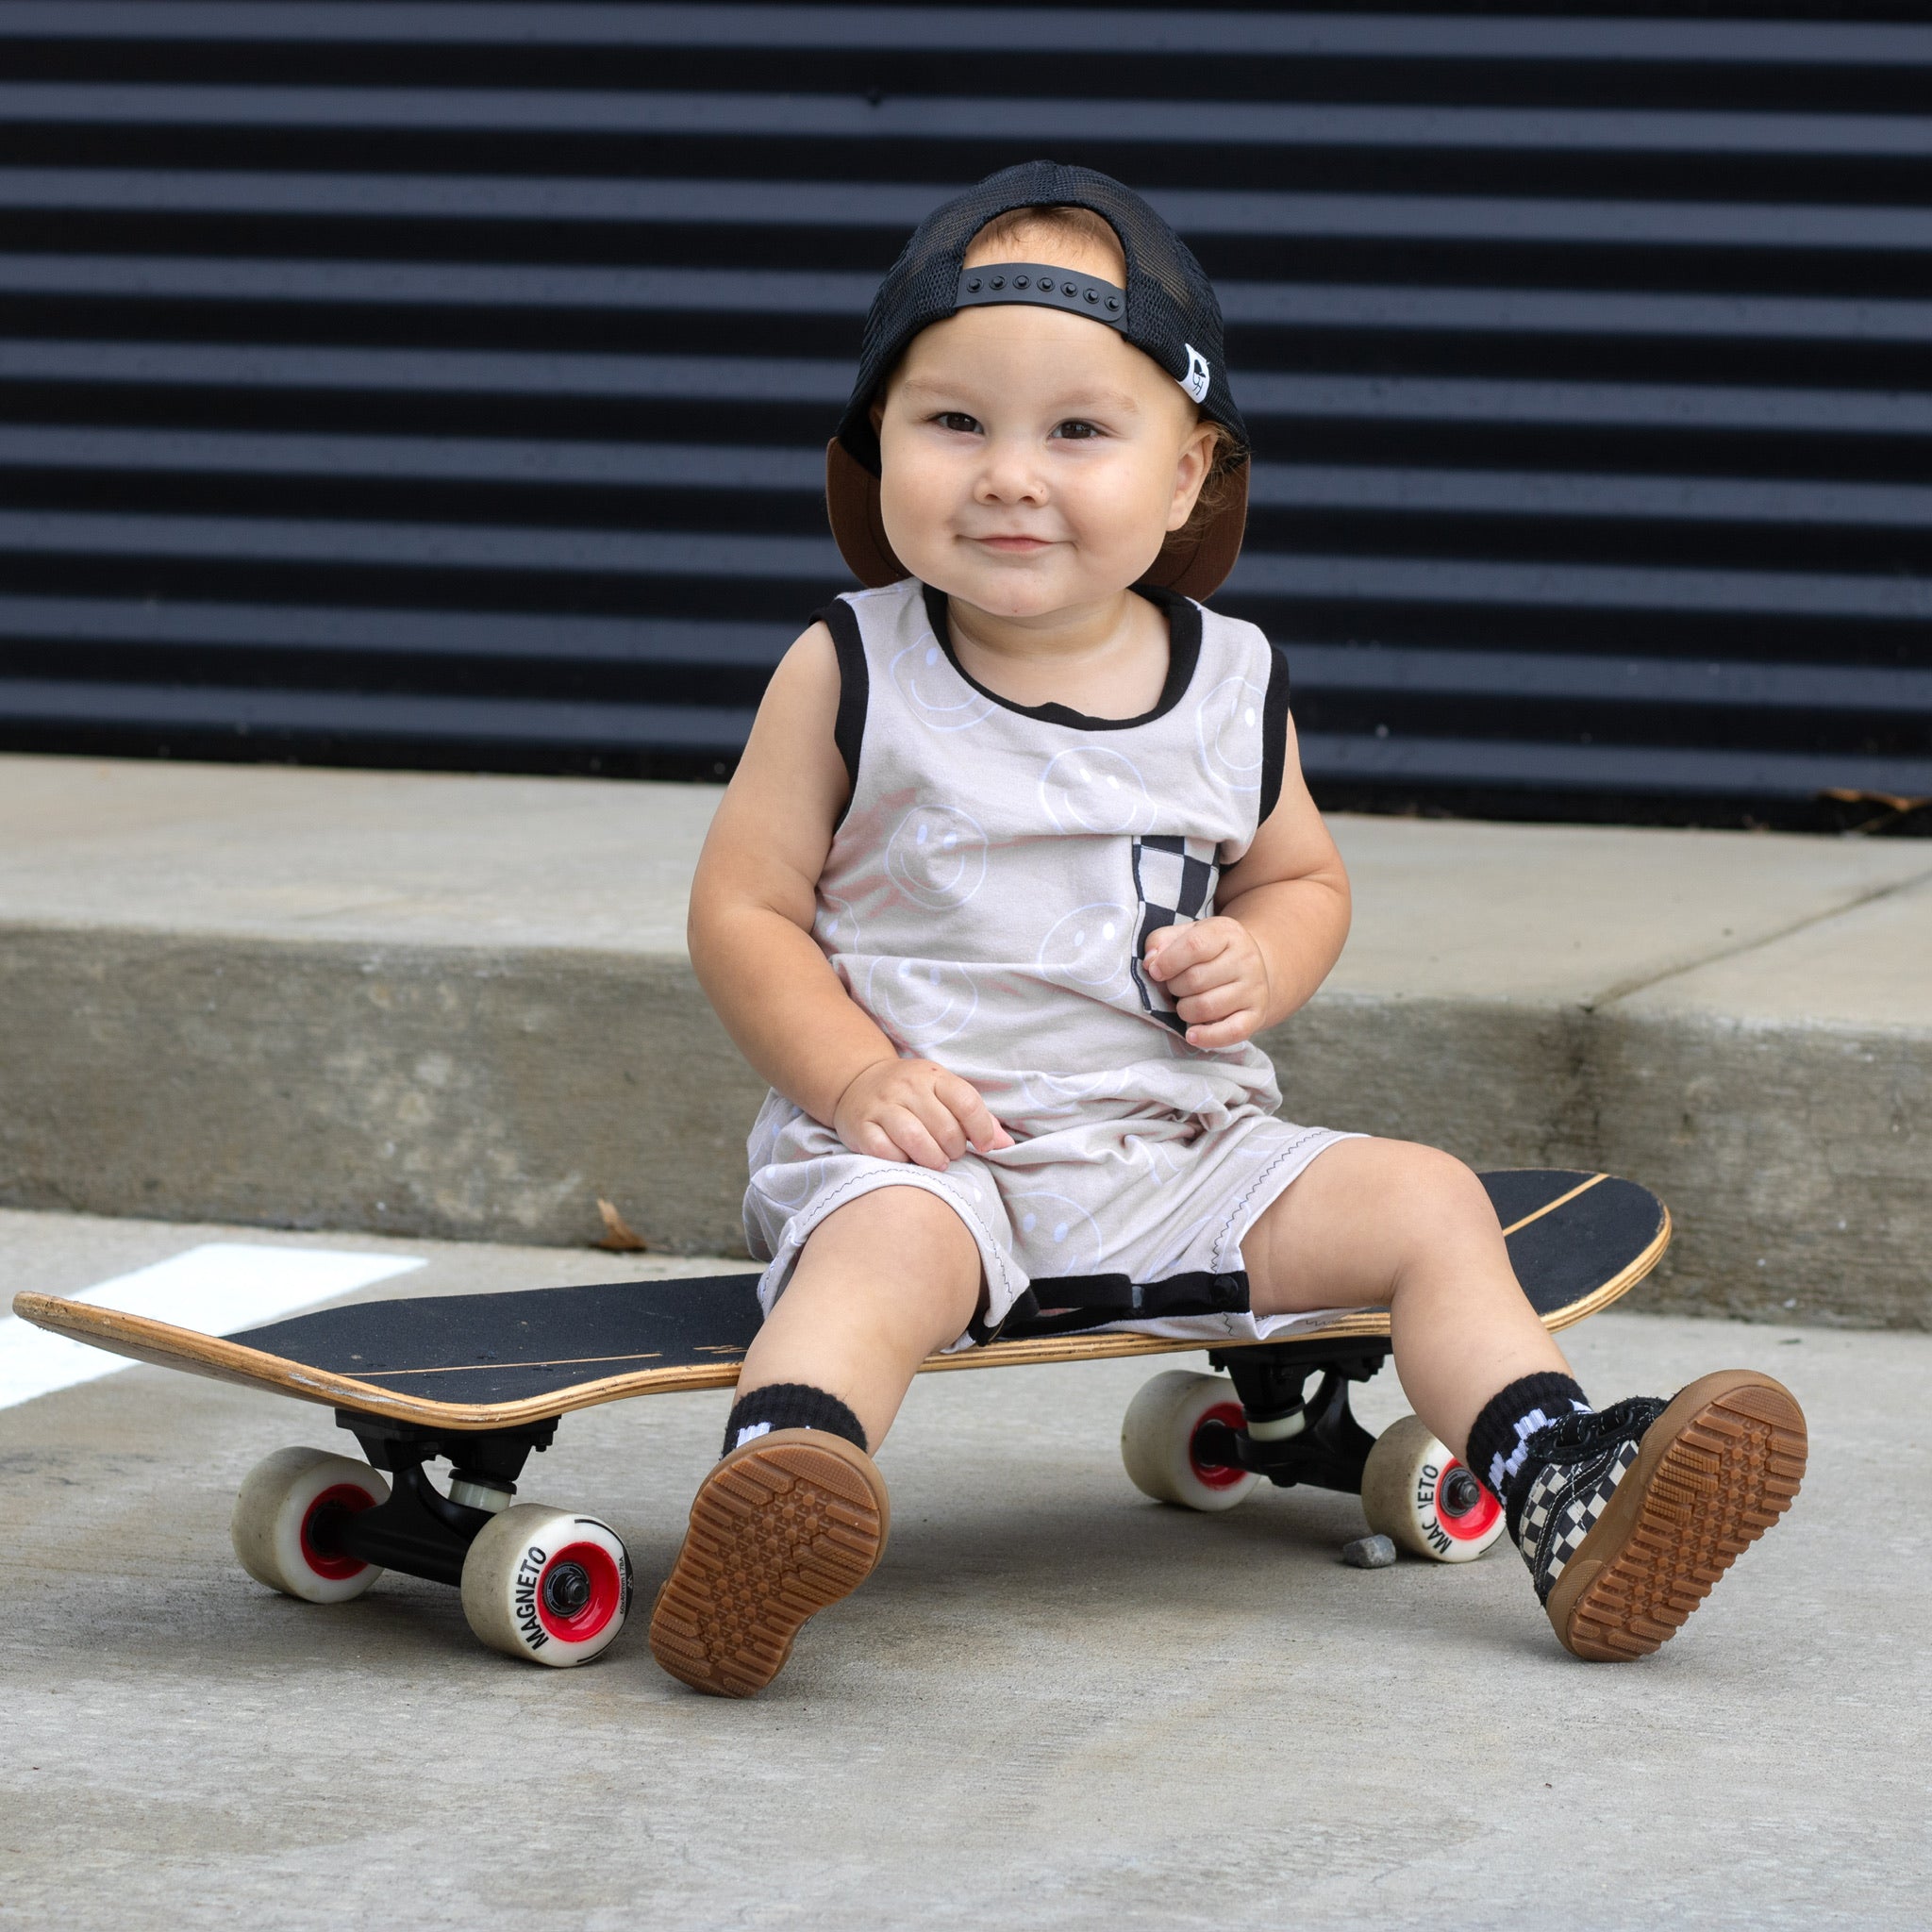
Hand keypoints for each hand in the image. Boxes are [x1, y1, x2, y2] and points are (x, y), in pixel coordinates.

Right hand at [831, 1058, 1014, 1169]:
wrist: (858, 1081)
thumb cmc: (912, 1094)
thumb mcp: (944, 1093)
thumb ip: (976, 1117)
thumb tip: (1007, 1144)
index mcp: (934, 1076)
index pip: (967, 1102)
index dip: (982, 1130)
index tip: (982, 1146)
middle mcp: (907, 1087)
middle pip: (945, 1128)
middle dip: (955, 1149)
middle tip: (951, 1154)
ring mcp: (882, 1106)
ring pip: (915, 1139)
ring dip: (933, 1159)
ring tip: (936, 1162)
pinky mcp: (861, 1126)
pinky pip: (885, 1152)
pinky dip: (901, 1162)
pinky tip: (906, 1160)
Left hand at [1142, 917, 1271, 1048]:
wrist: (1249, 969)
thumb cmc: (1209, 952)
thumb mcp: (1187, 935)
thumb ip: (1162, 941)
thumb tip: (1151, 963)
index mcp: (1226, 933)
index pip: (1194, 946)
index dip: (1168, 962)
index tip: (1156, 972)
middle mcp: (1246, 959)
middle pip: (1196, 979)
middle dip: (1174, 987)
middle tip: (1174, 987)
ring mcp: (1254, 988)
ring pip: (1206, 1007)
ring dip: (1184, 1010)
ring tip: (1185, 1004)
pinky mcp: (1256, 1014)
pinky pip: (1231, 1032)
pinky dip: (1207, 1037)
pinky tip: (1191, 1035)